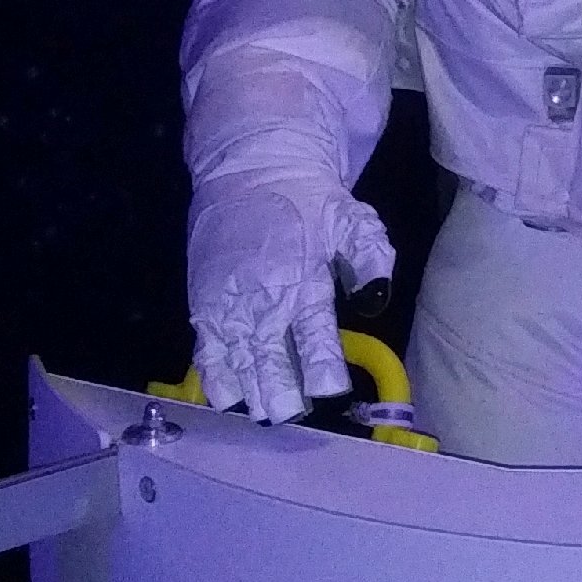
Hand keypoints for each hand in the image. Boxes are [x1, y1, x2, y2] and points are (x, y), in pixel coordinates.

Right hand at [187, 178, 394, 423]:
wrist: (250, 166)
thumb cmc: (308, 198)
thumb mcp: (353, 219)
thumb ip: (370, 257)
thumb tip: (377, 298)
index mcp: (304, 280)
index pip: (314, 339)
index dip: (322, 370)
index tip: (329, 390)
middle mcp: (264, 298)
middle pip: (272, 361)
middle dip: (283, 394)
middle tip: (293, 415)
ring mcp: (229, 303)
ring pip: (238, 362)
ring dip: (252, 392)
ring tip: (264, 413)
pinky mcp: (203, 303)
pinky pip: (207, 349)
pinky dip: (216, 377)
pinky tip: (227, 399)